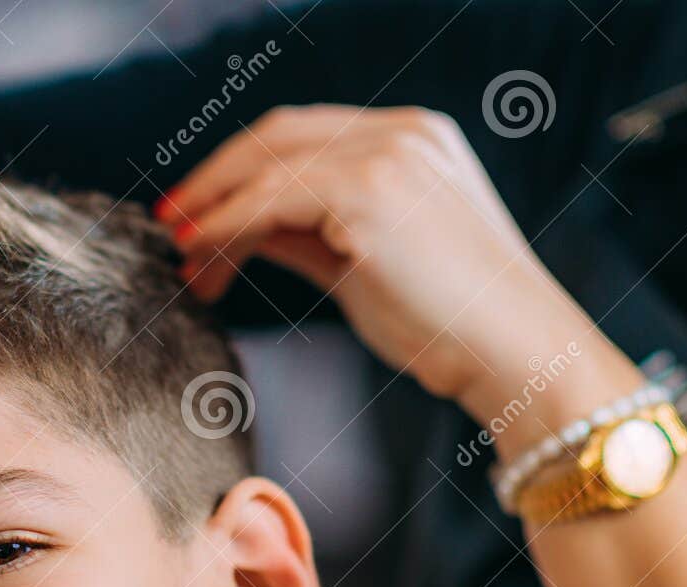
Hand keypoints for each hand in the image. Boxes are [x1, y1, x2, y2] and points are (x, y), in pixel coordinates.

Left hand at [159, 105, 629, 428]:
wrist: (515, 355)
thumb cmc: (451, 327)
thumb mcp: (367, 266)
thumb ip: (309, 236)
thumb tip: (243, 233)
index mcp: (413, 138)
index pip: (302, 136)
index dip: (239, 170)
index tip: (196, 213)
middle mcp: (402, 132)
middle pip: (275, 136)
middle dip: (213, 181)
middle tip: (171, 227)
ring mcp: (388, 154)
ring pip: (266, 164)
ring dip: (211, 211)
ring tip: (182, 259)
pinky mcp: (370, 192)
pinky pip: (269, 199)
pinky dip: (224, 226)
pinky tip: (201, 255)